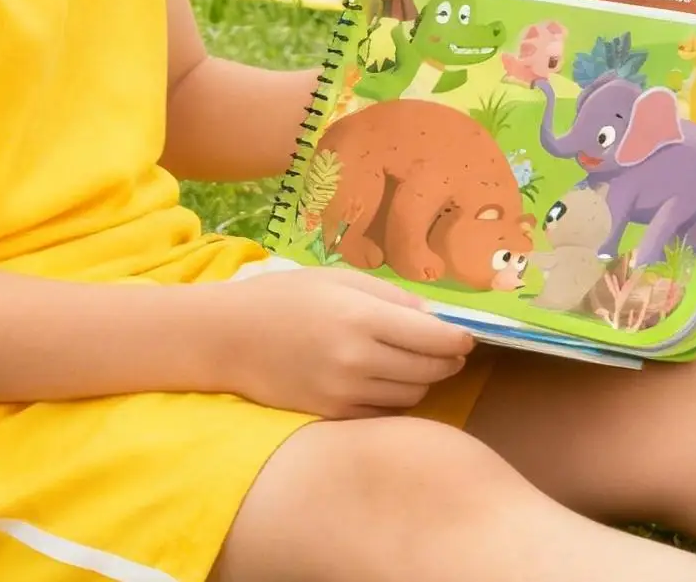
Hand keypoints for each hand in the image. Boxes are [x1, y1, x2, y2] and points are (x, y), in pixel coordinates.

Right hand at [207, 268, 475, 418]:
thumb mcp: (339, 280)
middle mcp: (356, 360)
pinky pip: (384, 414)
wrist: (229, 337)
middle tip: (447, 348)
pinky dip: (394, 399)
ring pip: (411, 395)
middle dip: (446, 360)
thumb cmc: (285, 297)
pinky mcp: (332, 416)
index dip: (459, 339)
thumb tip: (435, 319)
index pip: (433, 339)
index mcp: (360, 318)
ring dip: (421, 379)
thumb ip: (391, 298)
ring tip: (411, 359)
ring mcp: (344, 394)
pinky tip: (383, 379)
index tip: (467, 336)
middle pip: (429, 371)